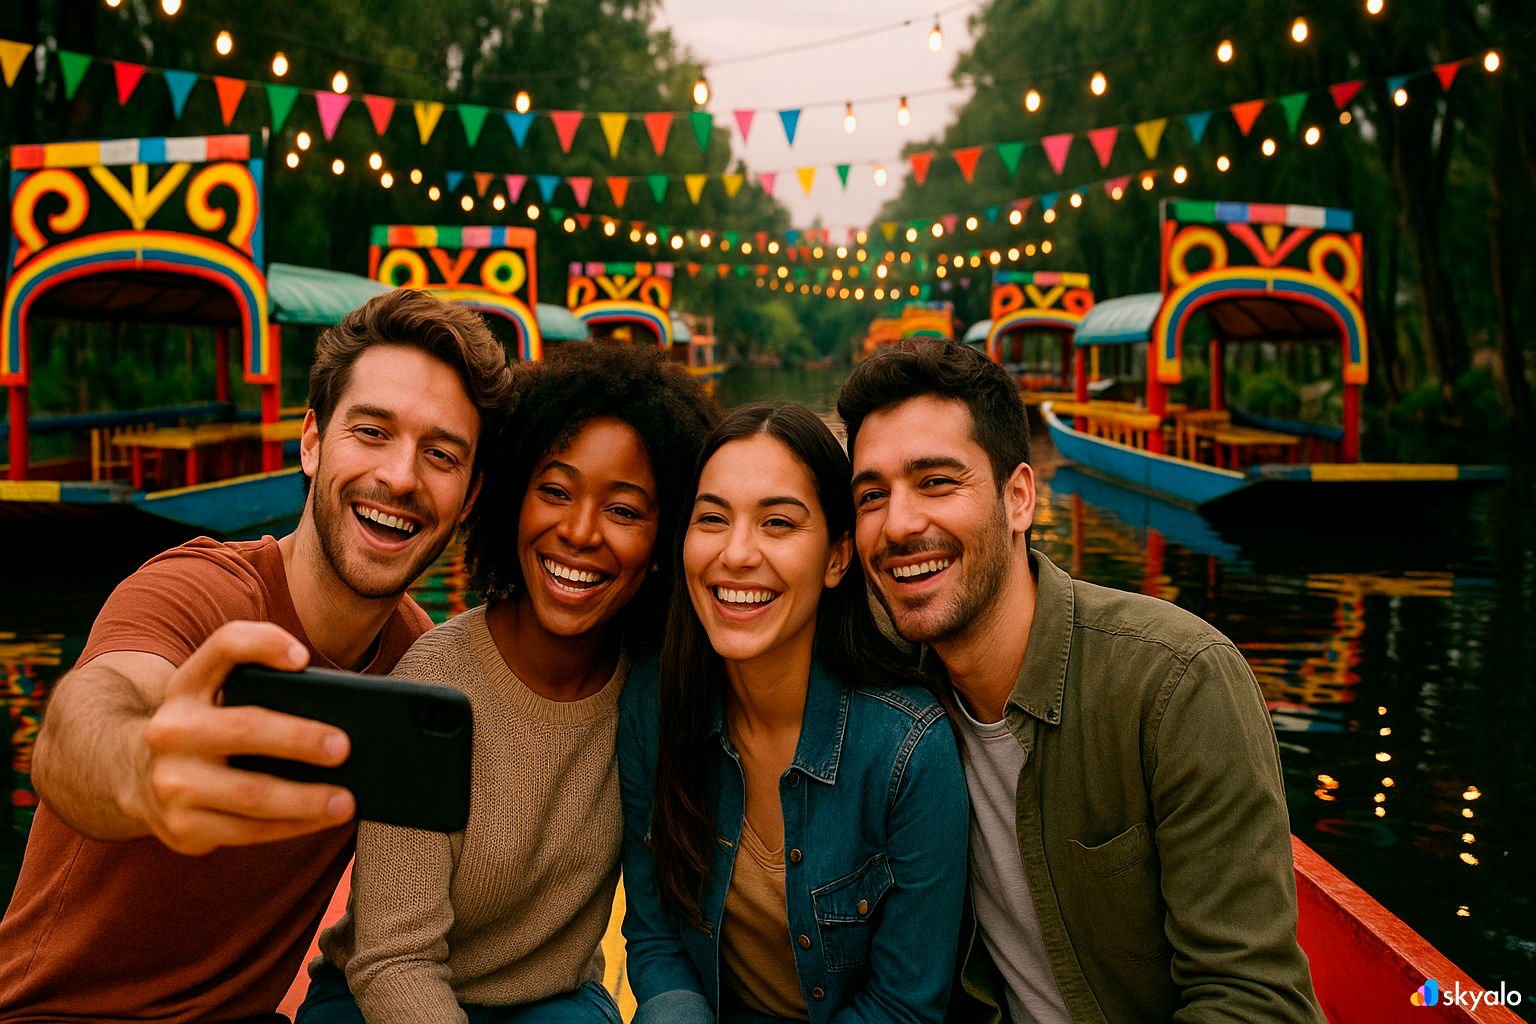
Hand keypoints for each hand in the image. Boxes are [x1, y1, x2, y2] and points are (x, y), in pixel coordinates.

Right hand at [130, 621, 355, 854]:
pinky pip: (248, 831)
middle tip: (344, 748)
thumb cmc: (209, 728)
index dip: (264, 645)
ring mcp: (172, 782)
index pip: (225, 647)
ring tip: (346, 801)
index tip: (303, 659)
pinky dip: (293, 826)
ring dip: (306, 800)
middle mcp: (172, 729)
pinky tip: (322, 820)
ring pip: (251, 793)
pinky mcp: (182, 827)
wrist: (142, 779)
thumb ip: (263, 685)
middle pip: (246, 728)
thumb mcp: (216, 694)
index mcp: (188, 685)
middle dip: (299, 739)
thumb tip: (337, 713)